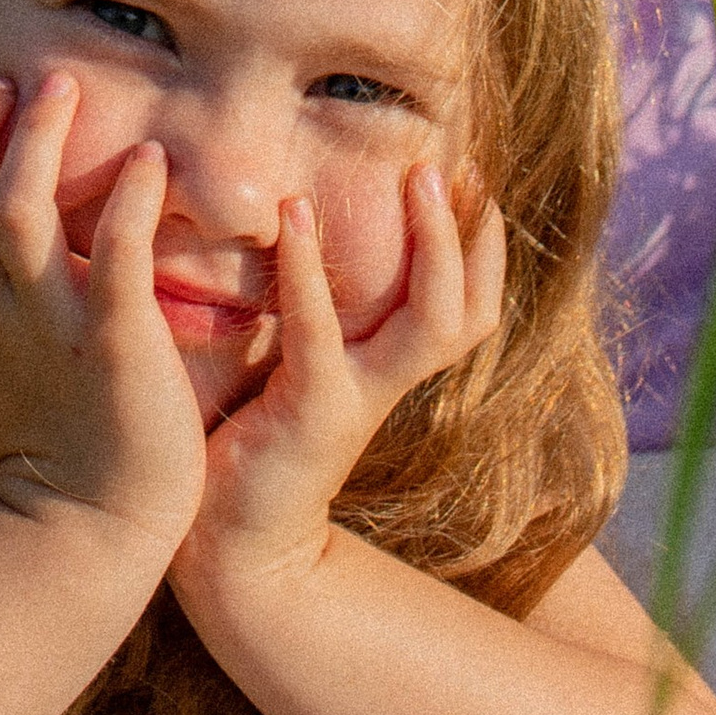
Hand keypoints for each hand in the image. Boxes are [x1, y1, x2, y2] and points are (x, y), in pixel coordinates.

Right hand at [0, 71, 205, 562]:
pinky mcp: (113, 345)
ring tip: (64, 89)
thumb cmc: (47, 448)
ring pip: (16, 212)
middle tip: (14, 81)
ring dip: (38, 140)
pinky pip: (114, 260)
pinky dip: (129, 202)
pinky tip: (151, 161)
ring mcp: (49, 328)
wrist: (93, 531)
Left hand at [177, 167, 504, 598]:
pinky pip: (322, 335)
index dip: (483, 251)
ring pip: (429, 323)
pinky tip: (296, 216)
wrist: (232, 546)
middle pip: (465, 312)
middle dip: (469, 239)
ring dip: (430, 246)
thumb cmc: (253, 439)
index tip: (475, 178)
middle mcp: (386, 384)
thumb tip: (303, 227)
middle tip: (451, 168)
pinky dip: (310, 273)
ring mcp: (356, 401)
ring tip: (416, 176)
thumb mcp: (298, 366)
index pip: (466, 310)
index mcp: (387, 372)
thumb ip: (313, 312)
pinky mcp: (310, 413)